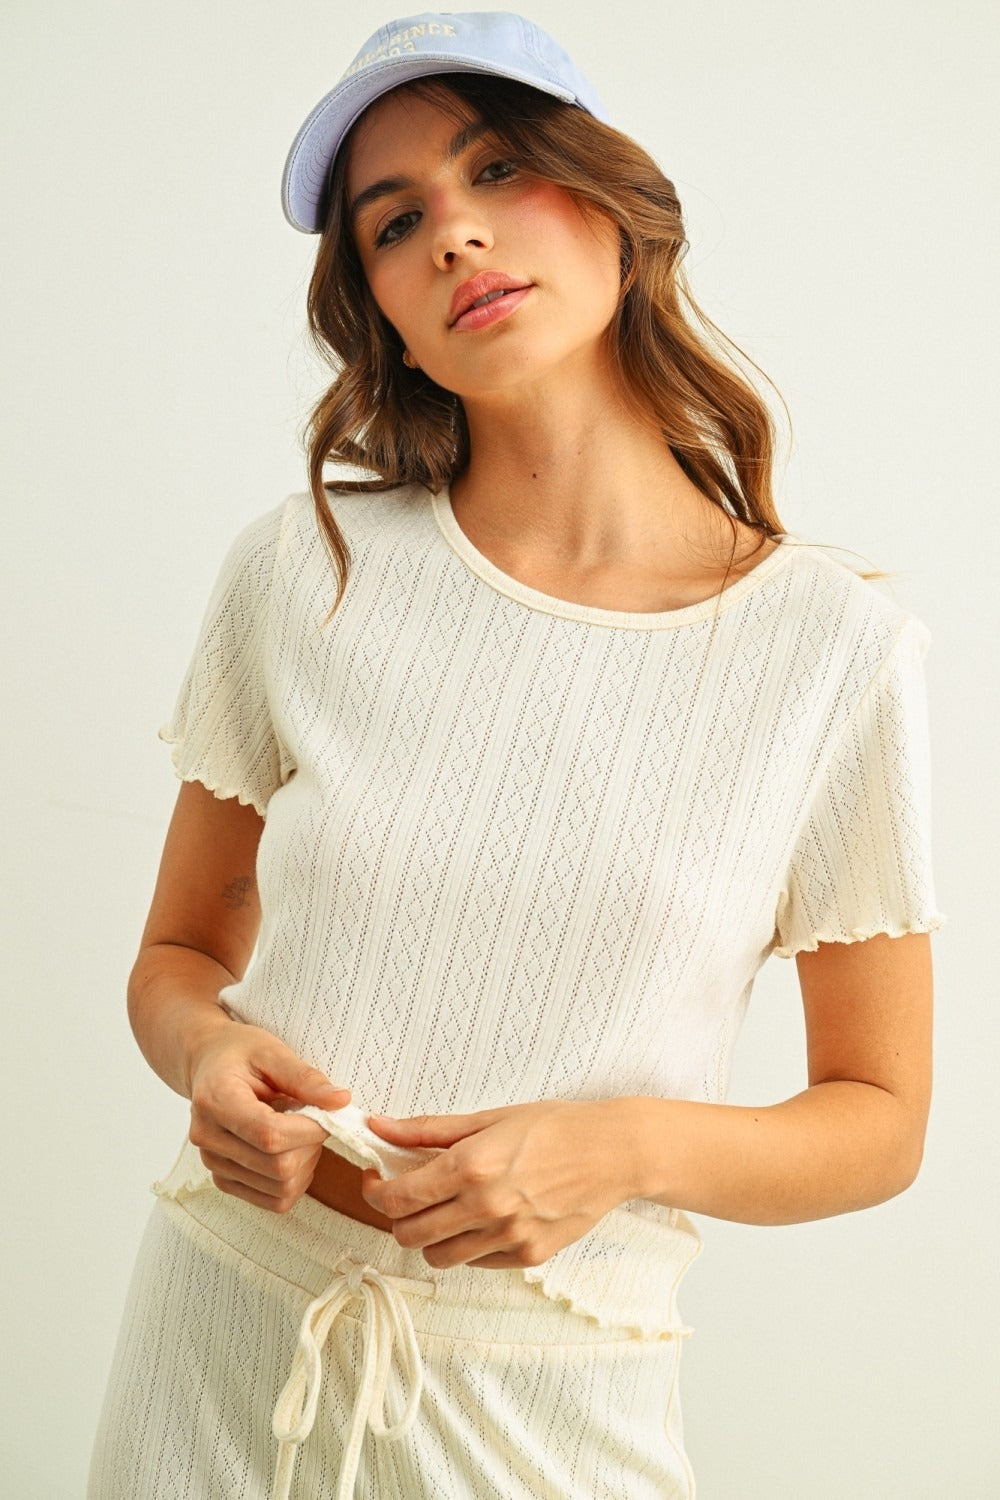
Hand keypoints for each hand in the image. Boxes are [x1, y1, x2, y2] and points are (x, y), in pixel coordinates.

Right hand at [187, 1021, 349, 1213]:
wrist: (209, 1063)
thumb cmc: (240, 1053)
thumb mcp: (272, 1052)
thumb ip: (305, 1078)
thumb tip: (340, 1101)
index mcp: (216, 1101)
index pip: (270, 1135)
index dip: (310, 1130)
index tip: (328, 1114)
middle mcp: (208, 1138)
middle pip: (278, 1167)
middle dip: (310, 1146)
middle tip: (313, 1119)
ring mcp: (213, 1164)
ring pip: (279, 1188)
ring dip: (305, 1164)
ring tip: (299, 1132)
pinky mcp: (224, 1180)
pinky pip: (273, 1200)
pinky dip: (294, 1180)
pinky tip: (291, 1151)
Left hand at [360, 1099, 639, 1268]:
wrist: (613, 1152)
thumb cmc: (554, 1126)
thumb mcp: (489, 1118)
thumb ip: (428, 1129)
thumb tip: (379, 1126)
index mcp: (471, 1166)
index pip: (397, 1198)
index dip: (375, 1192)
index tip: (376, 1179)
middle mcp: (486, 1206)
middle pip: (409, 1235)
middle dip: (399, 1217)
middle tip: (410, 1196)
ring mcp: (508, 1237)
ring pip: (439, 1257)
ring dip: (431, 1236)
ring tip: (446, 1210)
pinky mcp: (529, 1256)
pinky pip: (477, 1263)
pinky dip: (469, 1246)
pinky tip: (482, 1219)